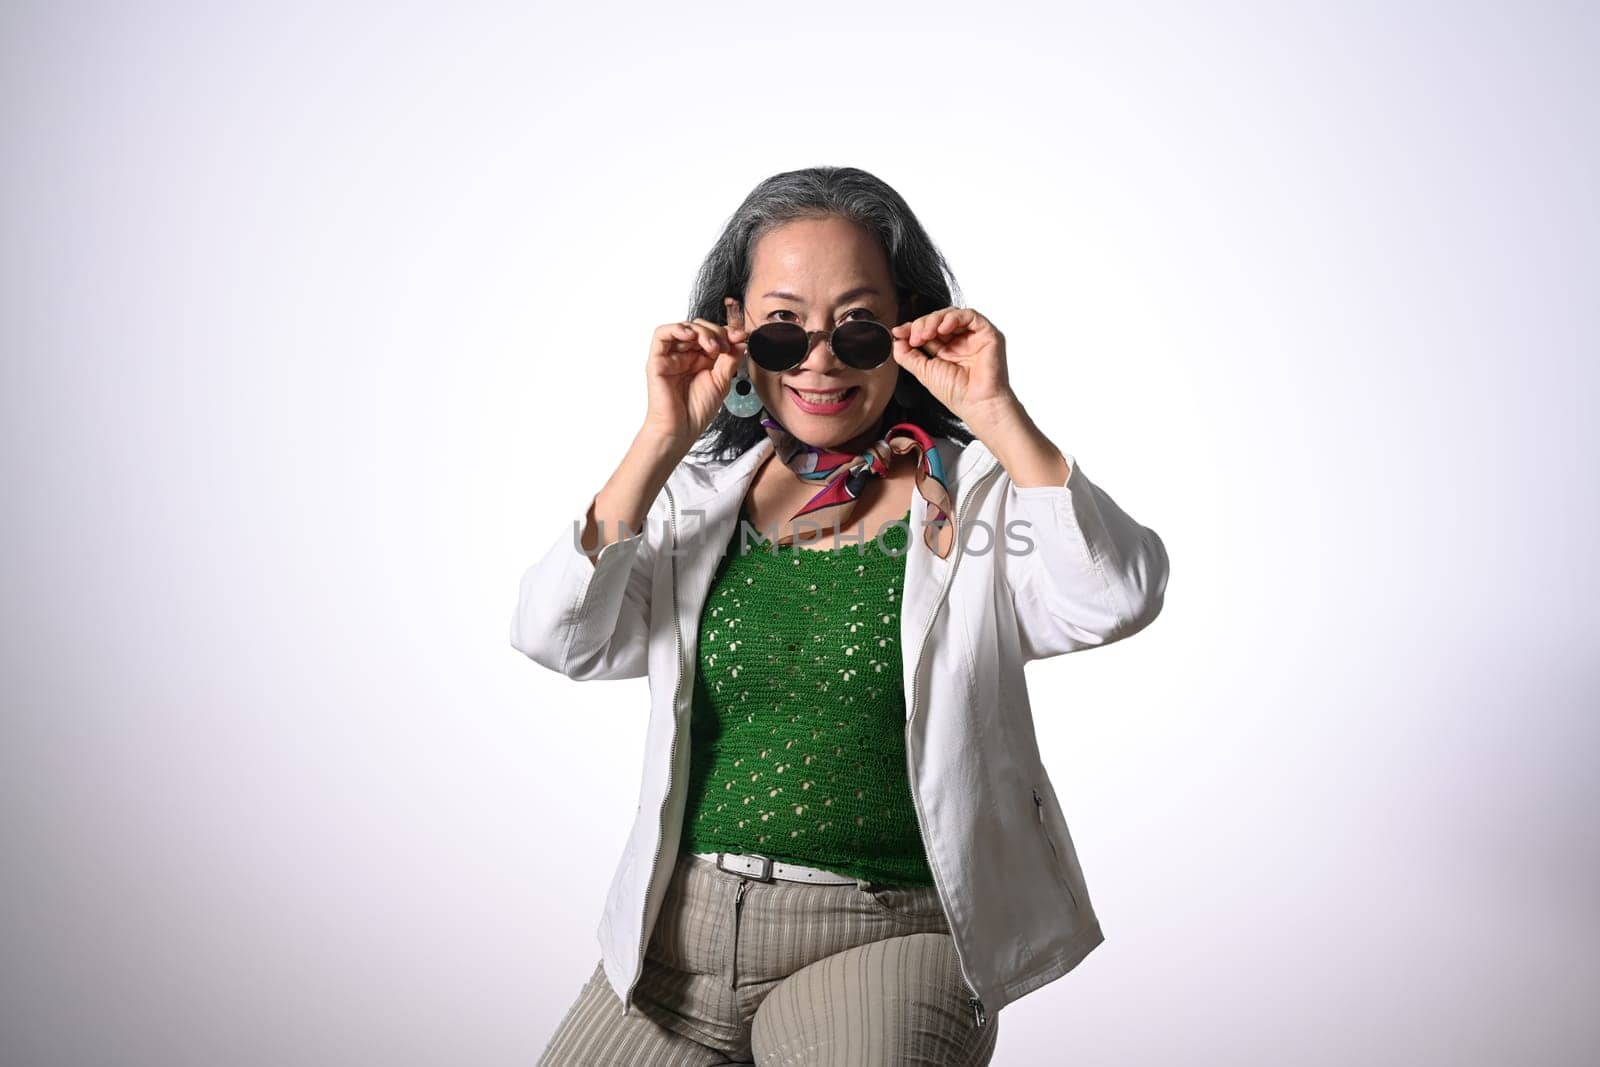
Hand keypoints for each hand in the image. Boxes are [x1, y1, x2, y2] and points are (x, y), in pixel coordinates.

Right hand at [640, 318, 748, 448]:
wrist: (680, 430)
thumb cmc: (697, 411)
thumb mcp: (722, 381)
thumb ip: (730, 359)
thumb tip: (741, 340)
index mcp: (701, 360)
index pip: (713, 335)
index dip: (727, 332)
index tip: (741, 336)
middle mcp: (686, 355)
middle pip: (699, 328)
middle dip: (717, 332)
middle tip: (726, 346)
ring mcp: (671, 356)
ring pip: (684, 328)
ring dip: (701, 331)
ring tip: (712, 347)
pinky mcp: (658, 360)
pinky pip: (661, 334)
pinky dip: (677, 328)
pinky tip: (691, 335)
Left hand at [890, 307, 1022, 433]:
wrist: (976, 403)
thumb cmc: (957, 393)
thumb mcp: (923, 372)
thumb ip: (907, 356)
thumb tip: (896, 341)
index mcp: (945, 351)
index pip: (927, 331)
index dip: (912, 329)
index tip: (899, 332)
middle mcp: (958, 342)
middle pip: (937, 320)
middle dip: (921, 325)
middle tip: (915, 337)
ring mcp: (972, 337)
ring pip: (950, 315)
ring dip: (934, 320)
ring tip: (926, 334)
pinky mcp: (986, 333)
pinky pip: (969, 315)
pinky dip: (953, 318)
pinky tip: (942, 329)